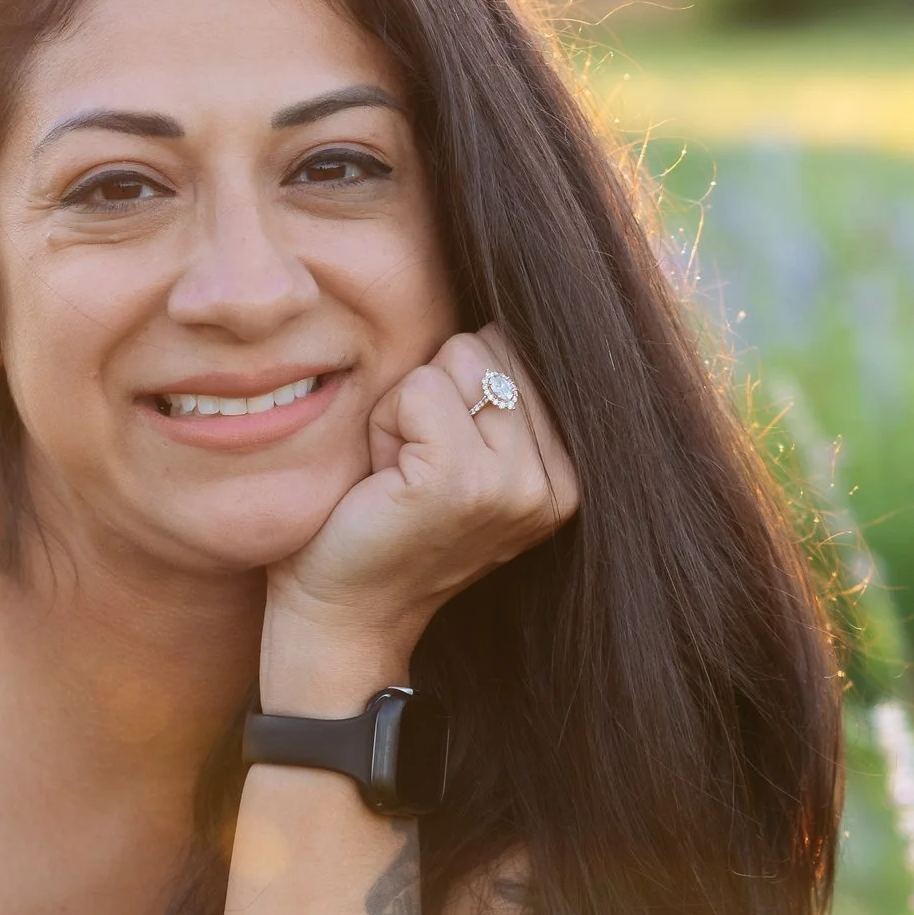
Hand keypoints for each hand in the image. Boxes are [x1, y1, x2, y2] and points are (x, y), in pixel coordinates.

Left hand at [261, 329, 578, 713]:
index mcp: (568, 469)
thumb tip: (509, 297)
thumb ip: (494, 392)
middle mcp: (559, 479)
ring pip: (454, 362)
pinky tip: (383, 481)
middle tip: (411, 469)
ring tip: (399, 476)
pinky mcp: (460, 483)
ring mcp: (515, 484)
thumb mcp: (462, 454)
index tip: (436, 461)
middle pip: (488, 347)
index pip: (517, 347)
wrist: (345, 617)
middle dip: (432, 392)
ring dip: (406, 409)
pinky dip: (384, 425)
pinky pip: (419, 390)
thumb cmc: (386, 525)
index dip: (455, 388)